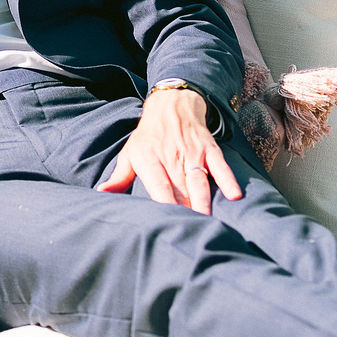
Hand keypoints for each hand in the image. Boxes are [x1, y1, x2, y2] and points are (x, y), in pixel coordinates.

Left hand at [98, 87, 242, 215]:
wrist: (171, 105)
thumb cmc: (148, 137)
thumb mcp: (130, 153)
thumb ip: (119, 177)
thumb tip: (101, 193)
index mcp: (149, 159)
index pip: (158, 184)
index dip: (164, 202)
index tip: (168, 220)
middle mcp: (172, 156)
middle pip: (180, 188)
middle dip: (185, 210)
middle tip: (189, 230)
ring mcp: (193, 153)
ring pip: (199, 180)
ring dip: (203, 200)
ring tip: (207, 221)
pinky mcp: (210, 150)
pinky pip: (220, 166)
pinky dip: (228, 179)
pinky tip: (234, 196)